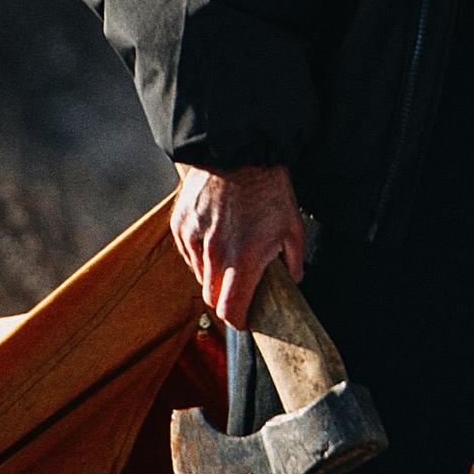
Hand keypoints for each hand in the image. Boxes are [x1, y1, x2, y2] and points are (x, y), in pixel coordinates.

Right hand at [170, 161, 305, 327]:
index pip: (230, 311)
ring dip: (213, 275)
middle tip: (240, 286)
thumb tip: (293, 281)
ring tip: (231, 252)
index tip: (245, 317)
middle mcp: (215, 255)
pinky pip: (189, 255)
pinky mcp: (180, 227)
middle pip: (212, 299)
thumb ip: (293, 262)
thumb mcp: (293, 227)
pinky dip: (201, 254)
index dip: (239, 320)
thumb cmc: (267, 189)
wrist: (237, 153)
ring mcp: (194, 240)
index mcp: (243, 260)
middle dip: (226, 299)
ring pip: (200, 277)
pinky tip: (216, 237)